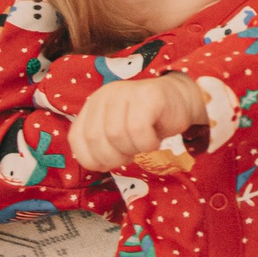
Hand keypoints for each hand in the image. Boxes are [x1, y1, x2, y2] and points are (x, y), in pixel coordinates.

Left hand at [68, 75, 207, 172]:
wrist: (180, 101)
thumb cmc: (147, 122)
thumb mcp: (117, 132)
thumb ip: (101, 143)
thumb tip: (96, 164)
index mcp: (93, 104)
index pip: (77, 138)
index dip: (92, 159)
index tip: (109, 163)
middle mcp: (105, 95)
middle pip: (96, 138)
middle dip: (113, 157)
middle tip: (131, 155)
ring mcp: (125, 92)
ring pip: (117, 135)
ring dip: (133, 150)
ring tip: (144, 145)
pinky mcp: (147, 96)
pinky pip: (138, 130)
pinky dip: (147, 144)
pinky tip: (155, 141)